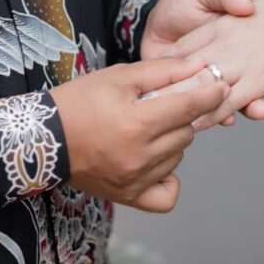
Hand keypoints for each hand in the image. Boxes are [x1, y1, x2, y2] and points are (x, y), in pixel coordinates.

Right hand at [49, 58, 228, 212]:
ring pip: (179, 156)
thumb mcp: (118, 76)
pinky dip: (169, 178)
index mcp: (137, 122)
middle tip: (161, 107)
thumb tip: (200, 67)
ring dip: (172, 141)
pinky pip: (168, 195)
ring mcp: (135, 180)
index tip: (219, 86)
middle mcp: (140, 155)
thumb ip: (162, 71)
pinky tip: (156, 162)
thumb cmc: (78, 102)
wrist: (44, 138)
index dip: (210, 94)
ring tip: (147, 130)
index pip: (190, 107)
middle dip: (182, 116)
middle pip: (187, 132)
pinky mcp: (129, 197)